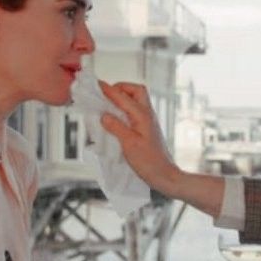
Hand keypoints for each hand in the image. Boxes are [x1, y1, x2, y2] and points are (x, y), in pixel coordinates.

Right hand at [99, 80, 180, 196]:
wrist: (164, 175)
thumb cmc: (148, 162)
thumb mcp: (129, 144)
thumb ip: (116, 127)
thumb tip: (103, 115)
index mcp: (142, 115)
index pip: (123, 97)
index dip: (108, 90)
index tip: (96, 84)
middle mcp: (147, 114)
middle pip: (136, 90)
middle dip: (121, 88)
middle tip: (106, 95)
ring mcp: (148, 120)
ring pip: (137, 99)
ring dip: (123, 97)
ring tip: (108, 105)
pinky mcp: (146, 128)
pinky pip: (135, 110)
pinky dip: (124, 108)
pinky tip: (115, 118)